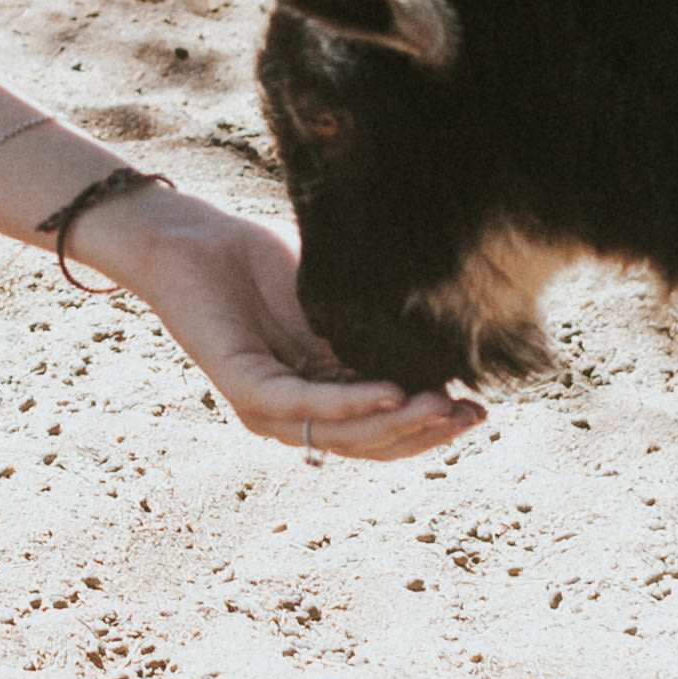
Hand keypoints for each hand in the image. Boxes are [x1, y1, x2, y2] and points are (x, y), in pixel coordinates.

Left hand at [79, 190, 486, 463]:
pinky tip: (392, 391)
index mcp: (322, 394)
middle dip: (425, 432)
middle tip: (474, 416)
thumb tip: (449, 352)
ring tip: (443, 406)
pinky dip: (351, 402)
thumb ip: (379, 331)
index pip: (383, 427)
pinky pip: (302, 404)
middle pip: (368, 441)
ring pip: (340, 432)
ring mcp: (266, 405)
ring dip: (396, 424)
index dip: (432, 425)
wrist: (195, 236)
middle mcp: (296, 412)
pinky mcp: (243, 386)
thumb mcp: (338, 301)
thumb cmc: (263, 262)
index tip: (482, 410)